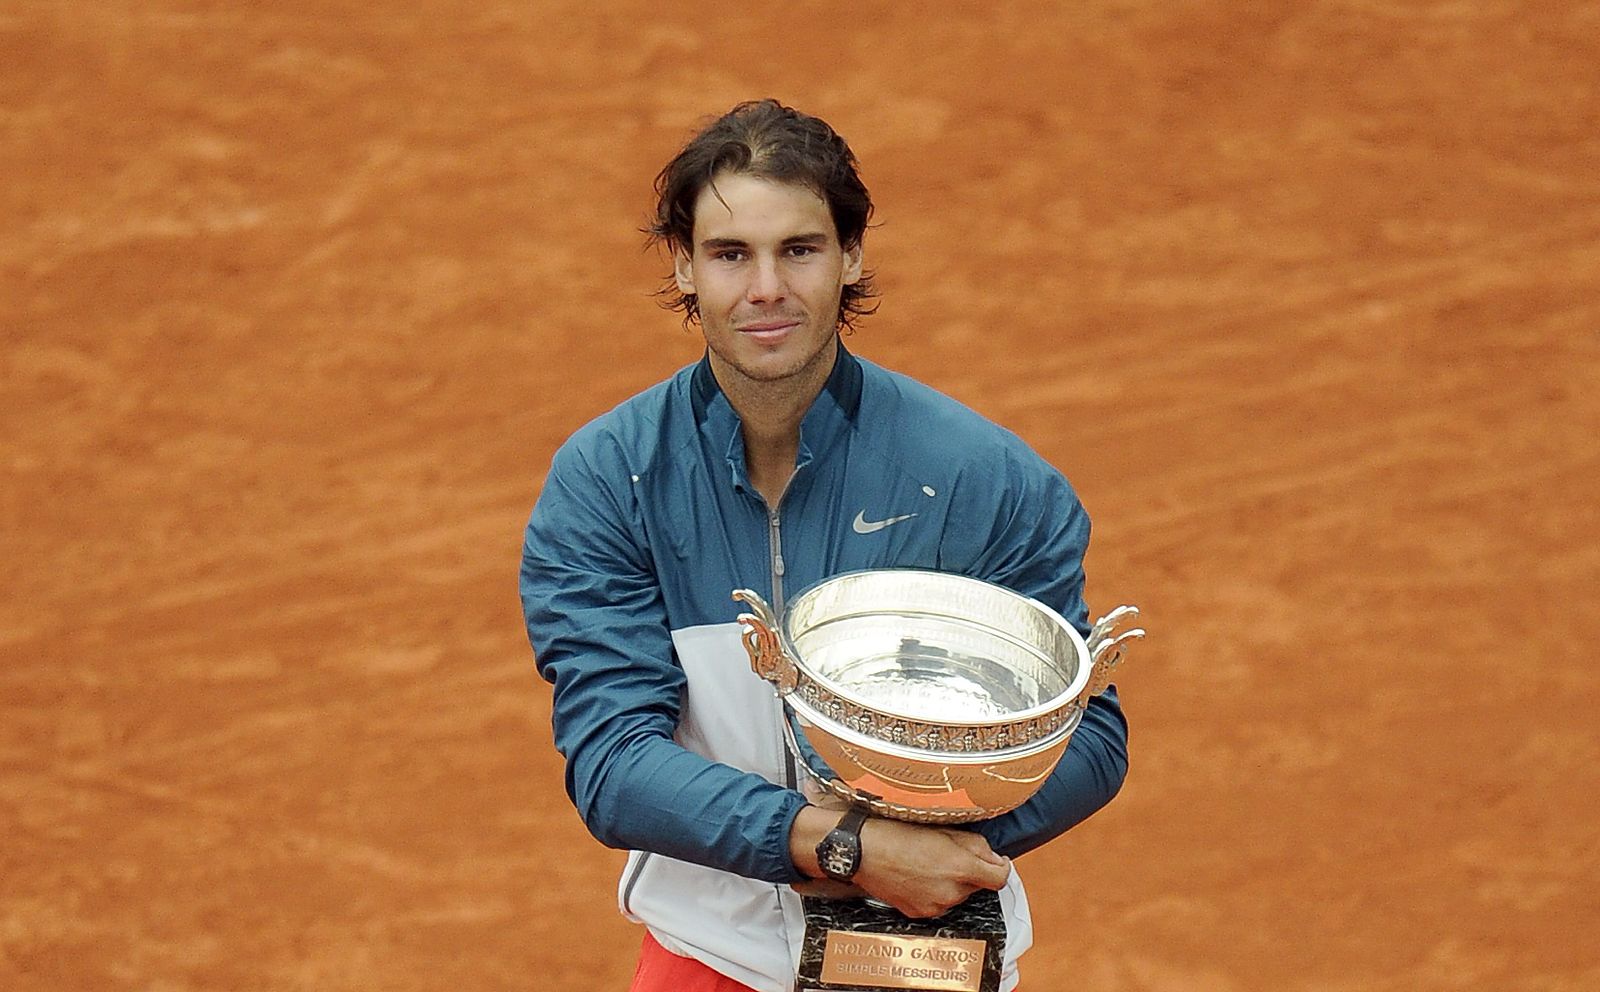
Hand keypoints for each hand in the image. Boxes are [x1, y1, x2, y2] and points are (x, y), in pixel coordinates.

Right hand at [852, 818, 1011, 918]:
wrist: (862, 850)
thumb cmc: (898, 833)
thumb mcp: (943, 829)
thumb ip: (976, 845)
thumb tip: (994, 858)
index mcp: (960, 868)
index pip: (1000, 879)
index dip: (1000, 867)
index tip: (995, 861)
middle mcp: (950, 892)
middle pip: (976, 886)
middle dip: (969, 872)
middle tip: (947, 853)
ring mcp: (934, 906)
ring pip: (956, 895)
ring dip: (950, 883)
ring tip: (927, 863)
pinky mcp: (918, 913)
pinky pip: (937, 904)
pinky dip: (933, 892)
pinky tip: (917, 876)